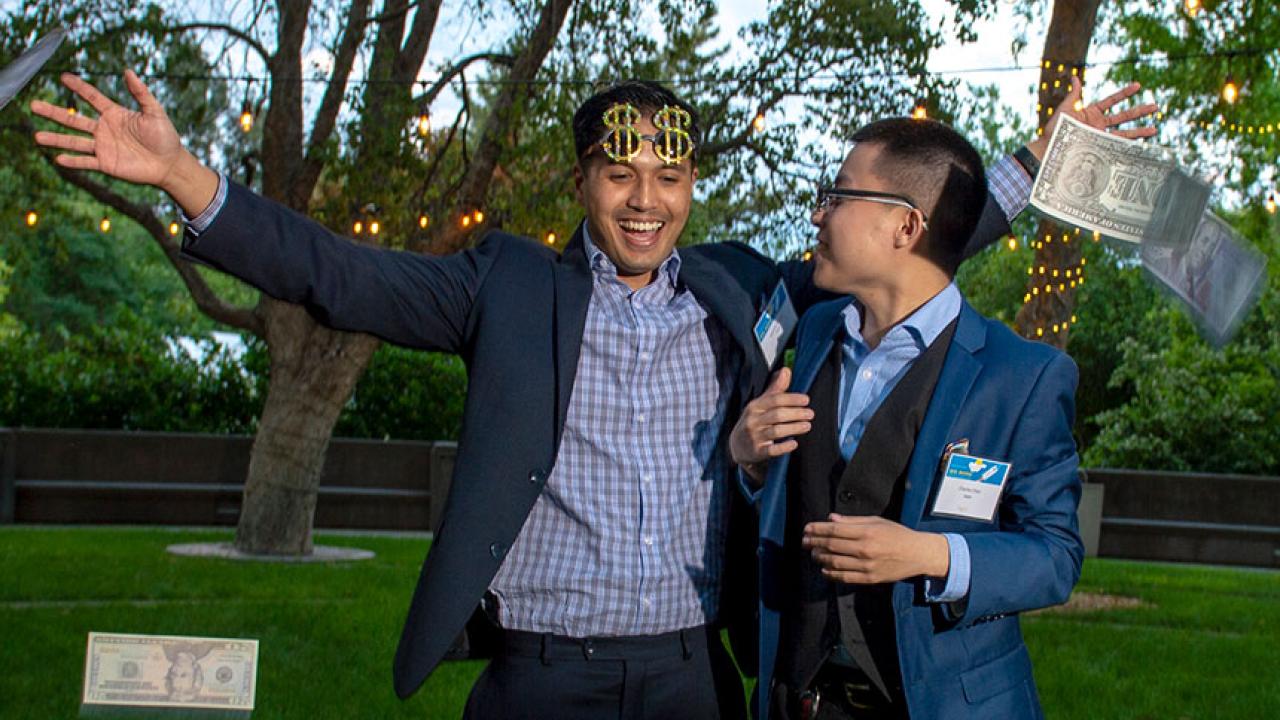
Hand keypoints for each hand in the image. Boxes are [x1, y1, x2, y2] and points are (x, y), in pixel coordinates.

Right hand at [31, 71, 216, 213]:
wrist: (170, 164)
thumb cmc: (165, 136)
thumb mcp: (155, 112)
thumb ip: (141, 93)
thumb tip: (128, 71)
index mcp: (115, 114)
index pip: (92, 97)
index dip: (78, 87)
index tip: (63, 77)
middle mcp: (105, 129)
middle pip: (74, 119)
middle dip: (53, 112)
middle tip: (33, 105)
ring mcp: (104, 146)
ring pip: (74, 141)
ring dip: (56, 139)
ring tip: (37, 136)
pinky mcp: (107, 163)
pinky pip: (86, 162)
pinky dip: (73, 161)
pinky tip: (58, 158)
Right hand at [729, 367, 811, 481]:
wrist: (737, 447)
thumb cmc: (754, 422)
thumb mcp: (761, 404)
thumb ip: (775, 389)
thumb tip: (786, 369)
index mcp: (754, 406)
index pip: (775, 399)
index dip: (792, 399)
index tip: (806, 400)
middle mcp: (752, 421)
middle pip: (777, 415)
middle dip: (796, 413)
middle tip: (811, 414)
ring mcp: (754, 437)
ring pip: (776, 431)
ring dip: (794, 428)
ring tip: (807, 426)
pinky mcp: (756, 452)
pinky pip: (771, 450)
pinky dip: (784, 447)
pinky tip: (794, 443)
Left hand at [803, 514, 949, 584]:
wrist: (918, 554)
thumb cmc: (897, 534)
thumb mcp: (877, 521)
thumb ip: (852, 521)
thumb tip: (830, 519)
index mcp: (867, 532)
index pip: (834, 530)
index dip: (817, 529)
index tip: (806, 528)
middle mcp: (865, 549)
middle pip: (831, 546)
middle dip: (814, 543)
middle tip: (804, 541)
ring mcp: (867, 566)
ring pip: (834, 563)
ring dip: (820, 558)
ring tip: (813, 553)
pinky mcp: (870, 578)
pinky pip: (844, 578)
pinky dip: (830, 574)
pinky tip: (824, 569)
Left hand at [1028, 76, 1158, 158]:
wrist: (1050, 145)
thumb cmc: (1055, 127)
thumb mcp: (1066, 107)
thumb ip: (1074, 93)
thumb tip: (1075, 77)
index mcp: (1092, 112)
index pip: (1112, 100)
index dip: (1125, 93)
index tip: (1138, 86)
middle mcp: (1099, 124)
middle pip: (1124, 116)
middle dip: (1140, 111)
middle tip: (1156, 106)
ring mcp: (1100, 136)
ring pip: (1124, 132)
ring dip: (1140, 130)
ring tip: (1154, 130)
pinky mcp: (1099, 146)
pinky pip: (1116, 145)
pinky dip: (1128, 145)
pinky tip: (1141, 145)